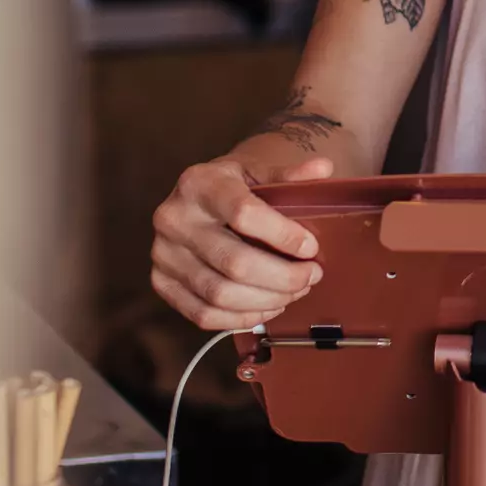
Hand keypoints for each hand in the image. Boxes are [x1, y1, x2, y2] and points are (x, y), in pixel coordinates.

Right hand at [149, 148, 331, 332]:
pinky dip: (242, 318)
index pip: (244, 214)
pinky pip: (204, 314)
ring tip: (294, 292)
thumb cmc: (230, 187)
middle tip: (311, 276)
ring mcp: (163, 253)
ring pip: (220, 294)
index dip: (283, 236)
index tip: (311, 247)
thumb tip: (323, 167)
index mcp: (198, 183)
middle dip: (283, 277)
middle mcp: (173, 218)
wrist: (193, 200)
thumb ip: (289, 174)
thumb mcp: (256, 171)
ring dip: (267, 300)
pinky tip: (267, 307)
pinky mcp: (162, 281)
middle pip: (234, 262)